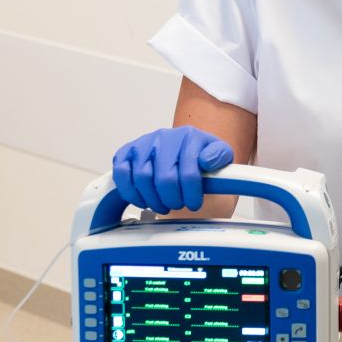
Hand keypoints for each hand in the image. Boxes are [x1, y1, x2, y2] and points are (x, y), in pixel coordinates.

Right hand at [111, 125, 232, 211]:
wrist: (182, 145)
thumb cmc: (199, 154)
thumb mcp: (219, 153)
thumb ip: (220, 156)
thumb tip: (207, 160)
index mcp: (189, 136)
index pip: (189, 173)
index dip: (191, 195)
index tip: (194, 204)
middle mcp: (163, 137)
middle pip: (164, 179)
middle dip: (173, 199)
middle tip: (178, 205)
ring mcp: (143, 144)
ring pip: (142, 178)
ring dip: (154, 200)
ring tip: (163, 205)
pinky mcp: (125, 152)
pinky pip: (121, 174)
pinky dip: (131, 193)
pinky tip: (144, 200)